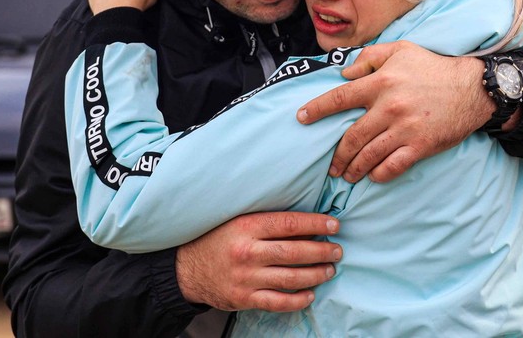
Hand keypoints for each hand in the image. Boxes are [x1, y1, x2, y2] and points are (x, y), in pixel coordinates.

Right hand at [175, 212, 340, 311]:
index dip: (316, 224)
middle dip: (322, 252)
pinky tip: (310, 294)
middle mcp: (247, 252)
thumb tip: (306, 225)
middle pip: (294, 252)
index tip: (334, 225)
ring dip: (315, 274)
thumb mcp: (238, 221)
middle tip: (337, 250)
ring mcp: (246, 278)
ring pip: (290, 278)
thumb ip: (267, 222)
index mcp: (247, 227)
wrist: (185, 269)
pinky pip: (277, 302)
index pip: (289, 224)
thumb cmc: (217, 240)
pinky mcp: (244, 299)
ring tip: (329, 270)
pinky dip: (297, 300)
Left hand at [297, 41, 490, 182]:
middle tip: (331, 167)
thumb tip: (344, 73)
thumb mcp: (400, 50)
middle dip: (337, 156)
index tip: (301, 118)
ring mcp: (405, 128)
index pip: (340, 98)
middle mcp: (389, 107)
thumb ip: (369, 57)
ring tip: (348, 175)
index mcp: (381, 82)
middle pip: (351, 137)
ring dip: (354, 169)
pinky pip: (392, 166)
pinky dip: (379, 174)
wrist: (473, 88)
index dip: (317, 109)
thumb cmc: (433, 67)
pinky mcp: (420, 145)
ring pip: (368, 155)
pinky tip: (373, 176)